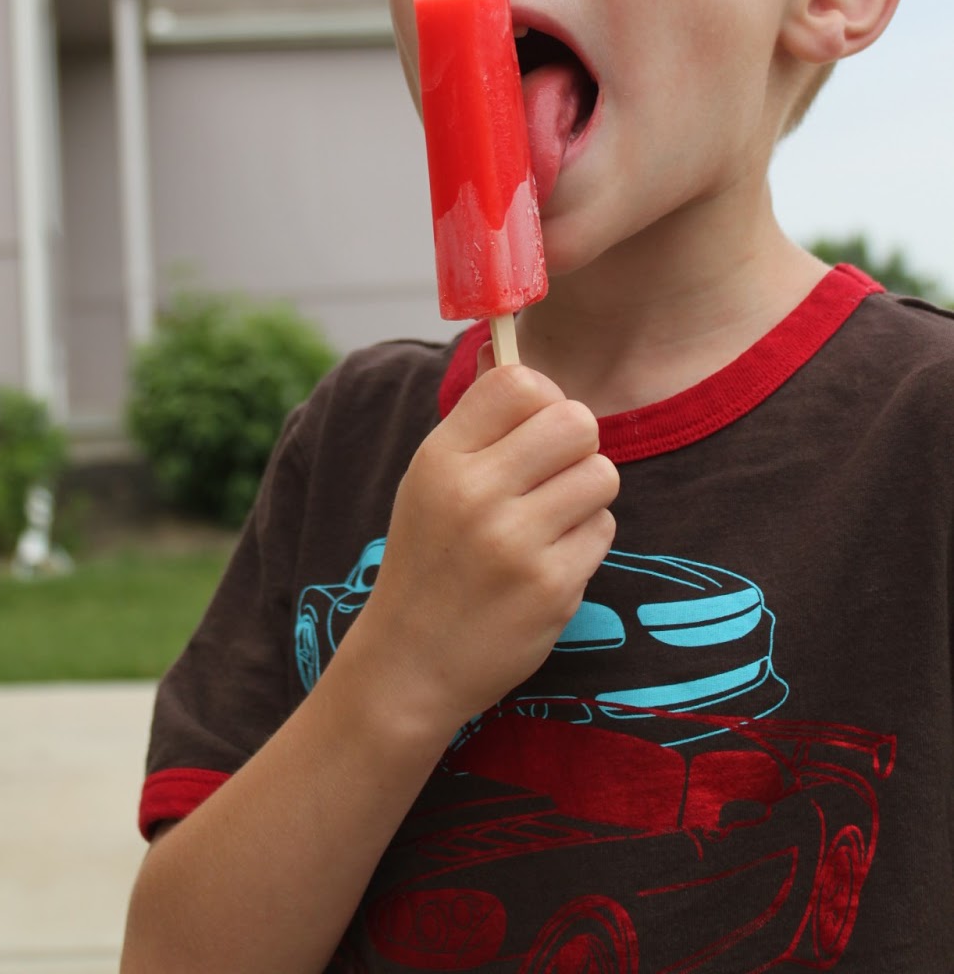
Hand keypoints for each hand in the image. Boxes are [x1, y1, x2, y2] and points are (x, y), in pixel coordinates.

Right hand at [345, 346, 618, 741]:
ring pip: (601, 474)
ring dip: (585, 493)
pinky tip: (548, 560)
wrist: (408, 663)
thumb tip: (508, 349)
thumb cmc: (428, 559)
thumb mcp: (430, 480)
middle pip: (576, 421)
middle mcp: (476, 493)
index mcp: (441, 458)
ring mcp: (515, 542)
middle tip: (554, 473)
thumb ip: (476, 421)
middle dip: (577, 444)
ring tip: (549, 519)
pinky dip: (585, 540)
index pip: (518, 382)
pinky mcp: (552, 587)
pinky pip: (603, 529)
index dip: (542, 398)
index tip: (534, 427)